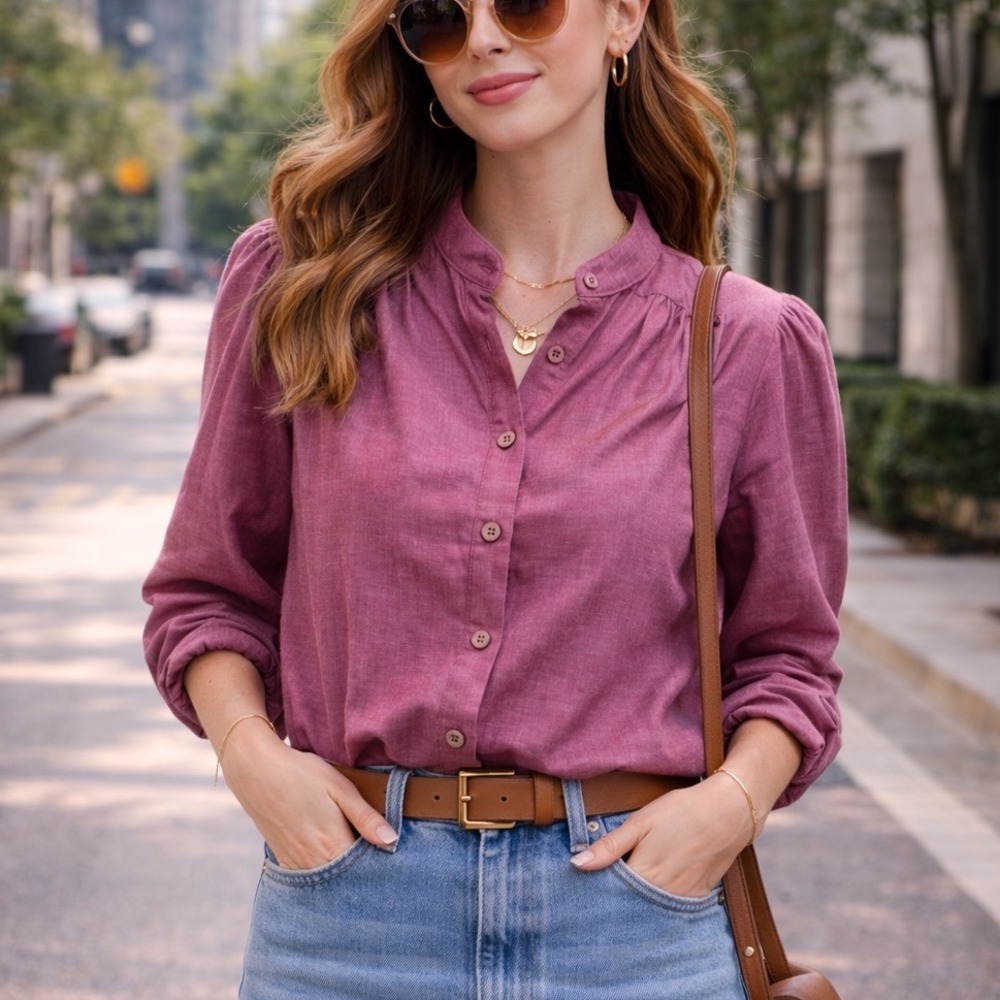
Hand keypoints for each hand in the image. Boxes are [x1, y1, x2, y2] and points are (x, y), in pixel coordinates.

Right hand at [221, 730, 397, 869]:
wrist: (257, 770)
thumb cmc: (302, 774)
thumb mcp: (339, 788)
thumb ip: (365, 817)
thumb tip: (391, 841)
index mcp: (332, 843)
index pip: (365, 869)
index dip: (380, 865)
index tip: (391, 859)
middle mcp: (313, 861)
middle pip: (347, 879)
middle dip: (363, 873)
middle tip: (376, 859)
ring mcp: (296, 863)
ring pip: (328, 881)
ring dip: (343, 875)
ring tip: (357, 859)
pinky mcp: (283, 859)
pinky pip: (308, 878)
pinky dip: (322, 873)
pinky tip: (331, 860)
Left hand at [570, 775, 752, 896]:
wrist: (729, 812)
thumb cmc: (681, 812)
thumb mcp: (640, 822)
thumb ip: (609, 846)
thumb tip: (577, 864)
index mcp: (644, 875)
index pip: (610, 895)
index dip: (596, 891)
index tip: (583, 886)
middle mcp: (662, 894)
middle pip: (630, 906)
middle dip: (615, 901)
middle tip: (602, 890)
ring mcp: (682, 898)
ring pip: (650, 909)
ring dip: (636, 904)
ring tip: (624, 892)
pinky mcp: (698, 896)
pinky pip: (672, 907)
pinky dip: (659, 902)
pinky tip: (653, 890)